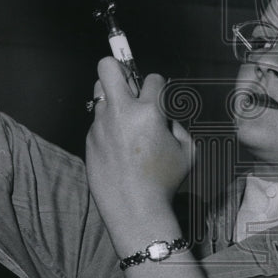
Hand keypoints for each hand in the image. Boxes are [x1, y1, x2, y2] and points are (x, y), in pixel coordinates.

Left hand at [86, 59, 193, 242]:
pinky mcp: (90, 141)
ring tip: (125, 118)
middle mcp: (121, 114)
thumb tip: (164, 117)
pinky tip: (120, 149)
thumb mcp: (187, 151)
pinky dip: (109, 129)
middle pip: (108, 67)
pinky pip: (98, 124)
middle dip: (119, 66)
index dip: (158, 85)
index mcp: (148, 113)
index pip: (153, 78)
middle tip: (128, 83)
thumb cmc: (165, 182)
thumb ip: (177, 126)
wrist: (135, 210)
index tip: (159, 96)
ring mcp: (101, 127)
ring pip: (100, 94)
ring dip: (113, 99)